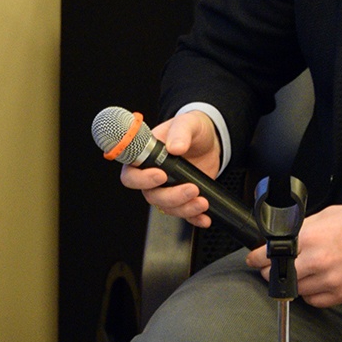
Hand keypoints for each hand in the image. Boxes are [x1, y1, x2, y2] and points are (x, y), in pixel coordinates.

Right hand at [118, 110, 221, 228]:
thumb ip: (180, 132)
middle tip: (191, 188)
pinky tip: (204, 217)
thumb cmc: (191, 128)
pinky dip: (194, 218)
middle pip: (151, 196)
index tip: (161, 176)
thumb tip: (175, 147)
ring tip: (203, 201)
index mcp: (145, 158)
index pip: (131, 174)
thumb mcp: (187, 123)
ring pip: (167, 207)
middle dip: (171, 197)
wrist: (211, 140)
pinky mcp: (183, 198)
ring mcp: (167, 189)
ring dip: (185, 208)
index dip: (141, 180)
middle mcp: (152, 176)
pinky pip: (184, 214)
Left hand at [245, 203, 341, 306]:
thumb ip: (305, 227)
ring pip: (295, 291)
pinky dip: (311, 295)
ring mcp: (329, 280)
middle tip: (274, 269)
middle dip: (271, 272)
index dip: (256, 259)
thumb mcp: (329, 215)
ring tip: (299, 274)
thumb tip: (287, 237)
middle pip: (277, 276)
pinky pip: (315, 301)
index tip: (253, 261)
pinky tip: (315, 284)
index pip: (269, 254)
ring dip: (292, 284)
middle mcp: (316, 261)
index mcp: (309, 238)